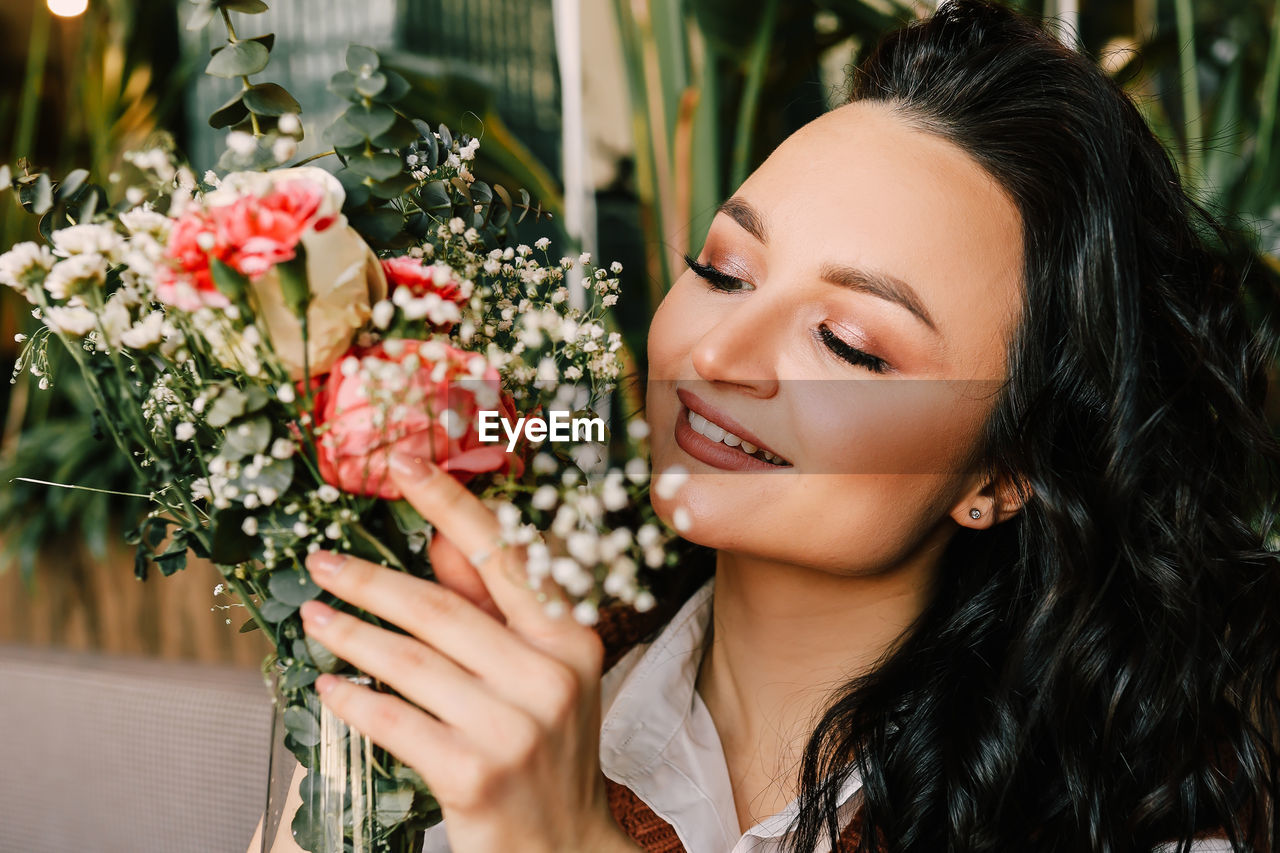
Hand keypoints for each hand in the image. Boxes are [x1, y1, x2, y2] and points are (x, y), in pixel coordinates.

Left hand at [297, 451, 640, 852]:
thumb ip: (491, 605)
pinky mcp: (475, 774)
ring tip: (313, 618)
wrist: (563, 846)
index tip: (404, 463)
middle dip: (369, 580)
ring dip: (349, 636)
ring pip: (409, 662)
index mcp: (570, 637)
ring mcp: (516, 727)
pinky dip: (353, 700)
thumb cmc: (546, 747)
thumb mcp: (537, 669)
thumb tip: (442, 535)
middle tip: (320, 561)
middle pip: (440, 609)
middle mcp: (551, 674)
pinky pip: (394, 721)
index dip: (449, 503)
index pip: (503, 554)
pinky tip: (327, 687)